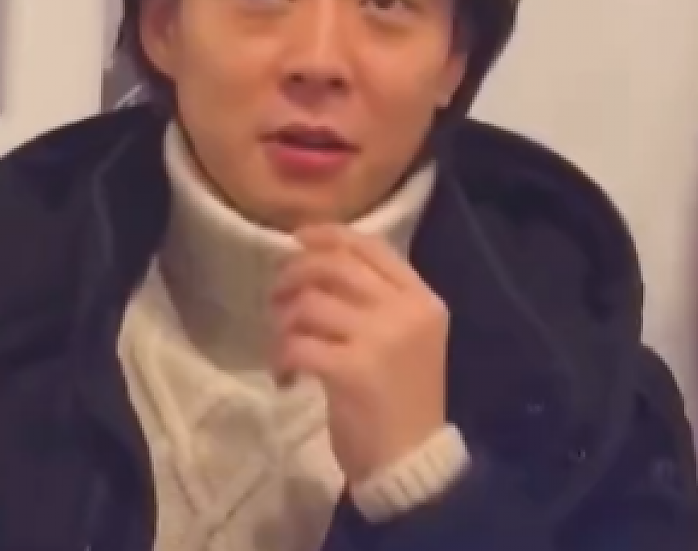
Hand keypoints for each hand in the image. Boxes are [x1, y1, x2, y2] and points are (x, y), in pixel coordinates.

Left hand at [271, 224, 449, 482]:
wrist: (411, 461)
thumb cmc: (401, 400)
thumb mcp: (402, 339)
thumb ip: (373, 300)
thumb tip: (314, 261)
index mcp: (422, 299)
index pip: (371, 247)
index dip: (329, 235)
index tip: (297, 239)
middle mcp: (406, 311)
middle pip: (334, 267)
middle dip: (294, 275)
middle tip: (276, 297)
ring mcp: (382, 340)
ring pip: (310, 304)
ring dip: (283, 323)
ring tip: (283, 347)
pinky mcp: (354, 371)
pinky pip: (297, 344)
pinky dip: (281, 358)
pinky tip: (287, 378)